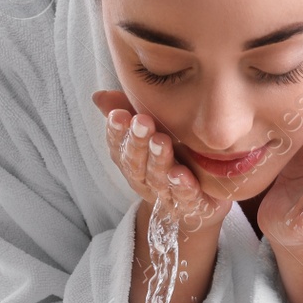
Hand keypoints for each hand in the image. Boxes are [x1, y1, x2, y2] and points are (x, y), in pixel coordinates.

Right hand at [91, 91, 228, 236]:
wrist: (203, 201)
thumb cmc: (174, 158)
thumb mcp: (152, 132)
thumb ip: (128, 112)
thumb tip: (99, 96)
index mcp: (133, 162)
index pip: (119, 147)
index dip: (116, 132)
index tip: (118, 115)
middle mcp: (145, 180)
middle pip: (136, 163)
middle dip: (137, 142)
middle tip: (142, 122)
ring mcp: (166, 195)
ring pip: (158, 179)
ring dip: (158, 161)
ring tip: (162, 143)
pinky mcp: (191, 206)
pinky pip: (185, 199)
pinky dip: (182, 188)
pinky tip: (182, 175)